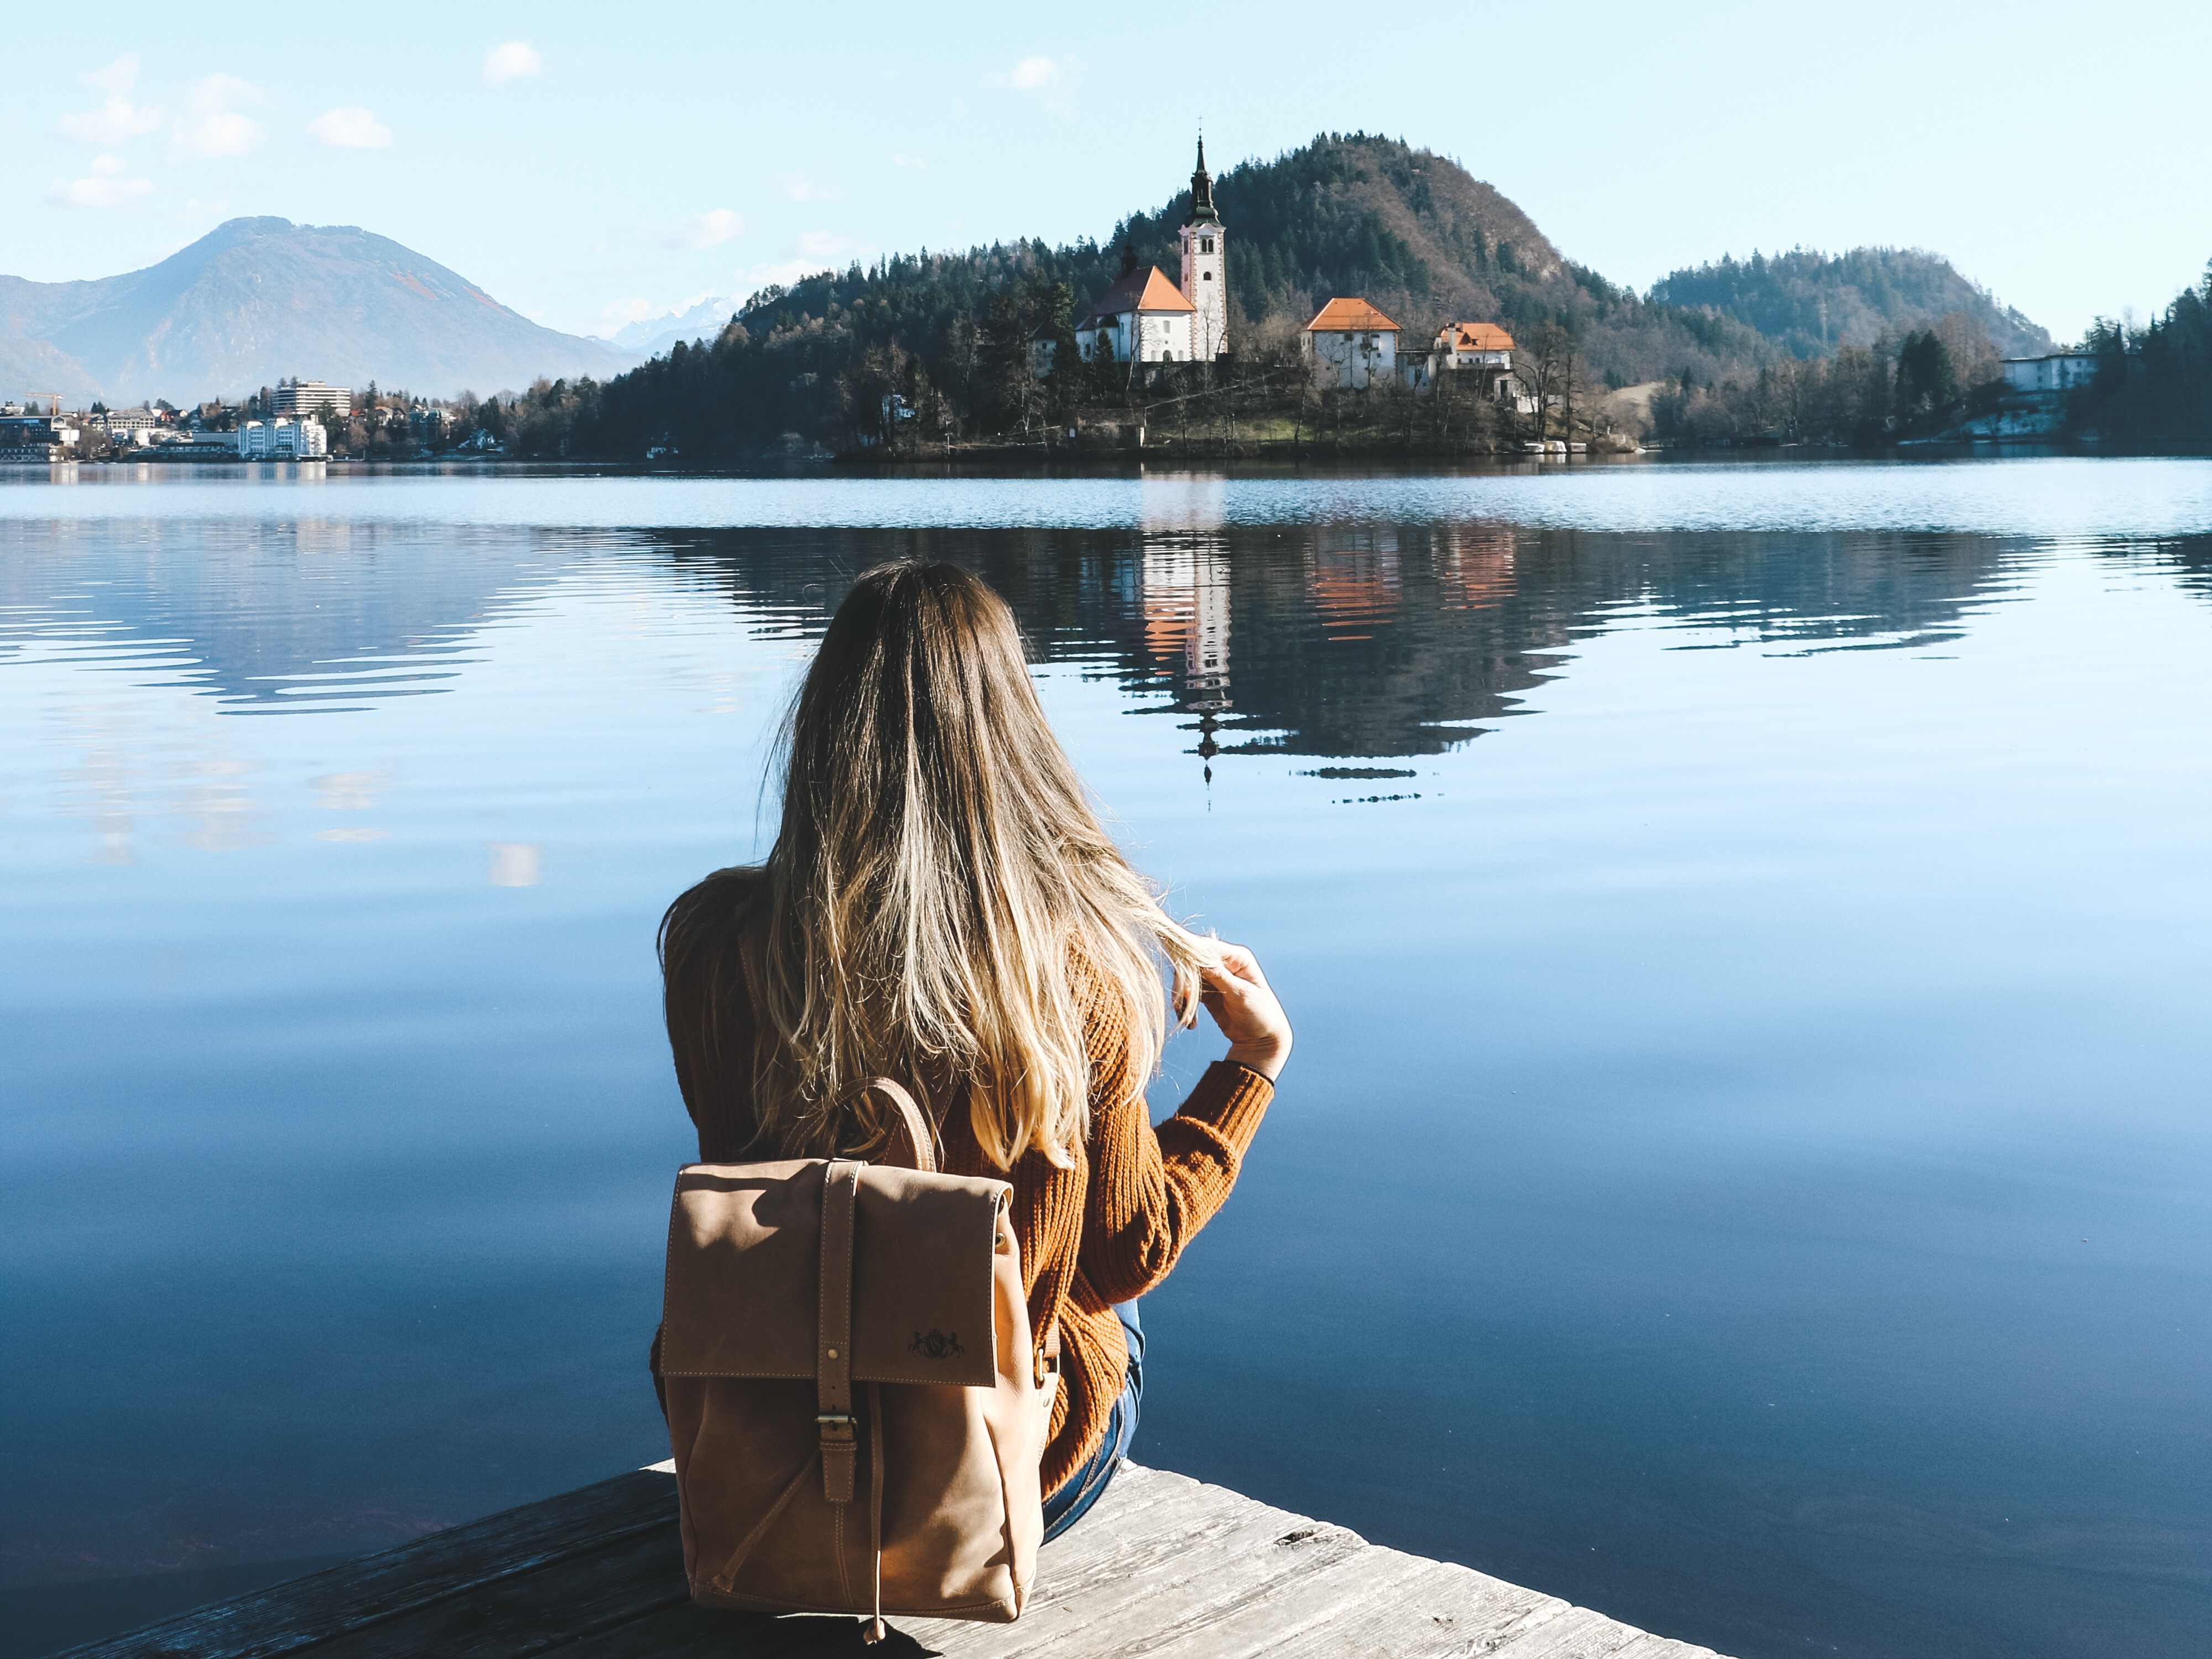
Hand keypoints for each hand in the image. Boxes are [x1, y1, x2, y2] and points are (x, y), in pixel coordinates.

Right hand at [1195, 942, 1291, 1081]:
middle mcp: (1225, 964)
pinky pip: (1188, 994)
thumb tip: (1200, 961)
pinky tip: (1190, 1022)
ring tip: (1186, 1018)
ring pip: (1187, 978)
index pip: (1207, 948)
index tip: (1178, 968)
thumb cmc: (1261, 1014)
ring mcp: (1215, 978)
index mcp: (1238, 958)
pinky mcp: (1207, 994)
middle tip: (1182, 1003)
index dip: (1189, 954)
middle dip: (1184, 982)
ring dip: (1183, 997)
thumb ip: (1221, 977)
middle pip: (1193, 962)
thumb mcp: (1242, 995)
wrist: (1261, 1041)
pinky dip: (1185, 1006)